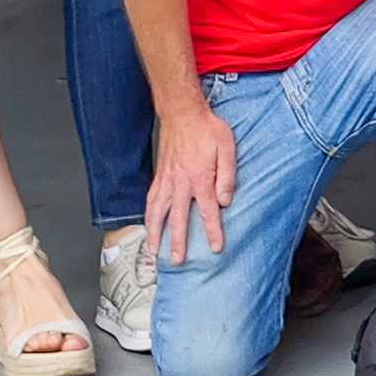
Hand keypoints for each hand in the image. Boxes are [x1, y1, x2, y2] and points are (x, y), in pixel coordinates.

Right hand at [144, 98, 238, 265]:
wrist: (182, 113)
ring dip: (155, 233)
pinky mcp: (159, 176)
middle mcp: (179, 183)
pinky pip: (150, 201)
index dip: (212, 231)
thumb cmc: (207, 129)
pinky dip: (147, 216)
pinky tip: (148, 225)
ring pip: (157, 212)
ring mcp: (166, 180)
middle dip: (178, 242)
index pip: (207, 211)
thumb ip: (227, 175)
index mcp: (199, 177)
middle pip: (178, 218)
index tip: (215, 248)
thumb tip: (225, 201)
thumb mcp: (227, 148)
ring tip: (154, 251)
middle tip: (177, 261)